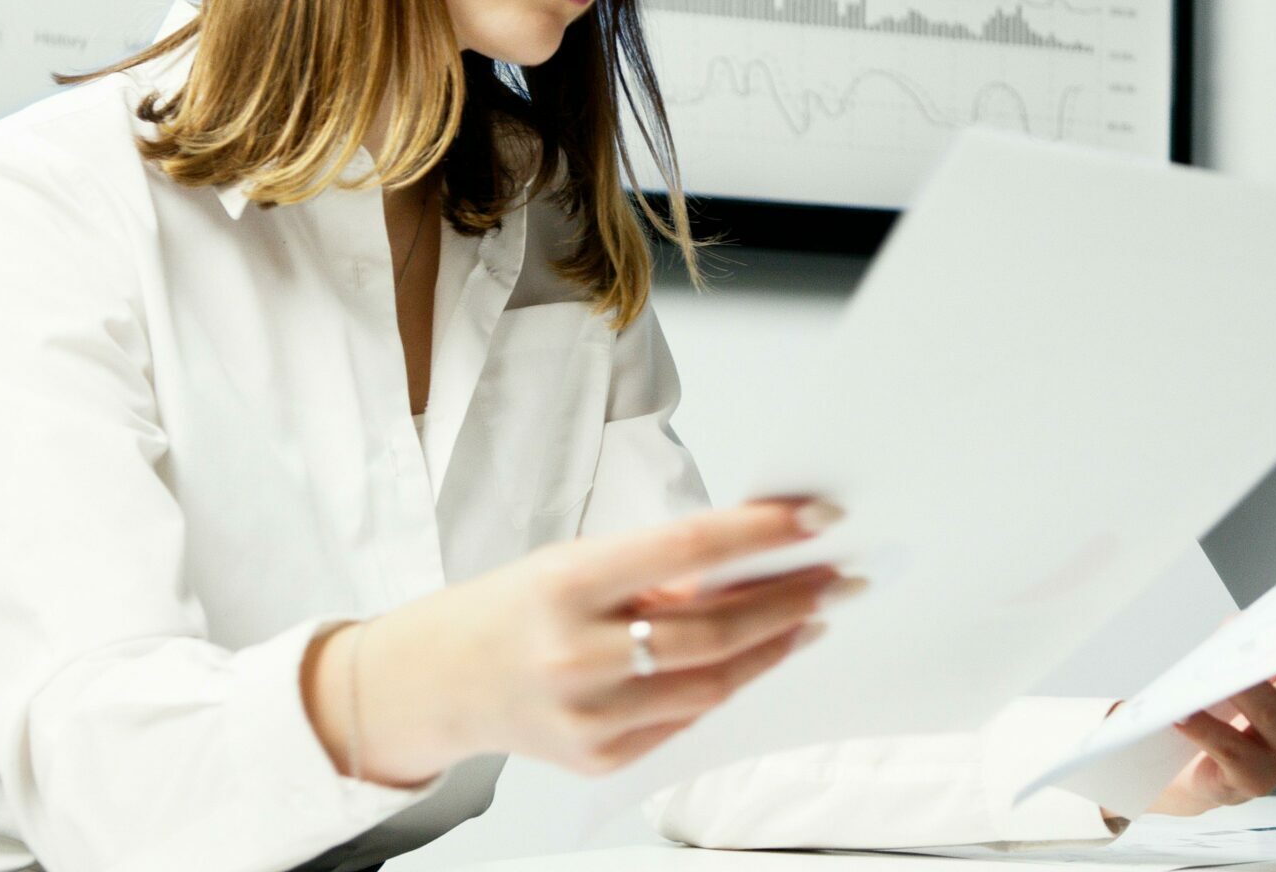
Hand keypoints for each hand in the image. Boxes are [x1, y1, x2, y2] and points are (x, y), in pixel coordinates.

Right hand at [304, 499, 845, 782]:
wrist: (437, 682)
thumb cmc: (509, 609)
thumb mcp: (570, 564)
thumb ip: (654, 570)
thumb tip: (752, 562)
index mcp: (566, 584)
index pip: (688, 550)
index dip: (761, 534)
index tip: (818, 518)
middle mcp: (576, 653)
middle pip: (714, 629)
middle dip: (788, 599)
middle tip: (838, 576)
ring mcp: (588, 716)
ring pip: (713, 684)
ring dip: (774, 647)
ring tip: (812, 615)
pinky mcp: (598, 758)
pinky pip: (683, 720)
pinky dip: (725, 686)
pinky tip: (755, 658)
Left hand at [1144, 638, 1275, 816]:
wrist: (1203, 762)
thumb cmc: (1229, 701)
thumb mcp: (1244, 656)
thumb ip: (1251, 632)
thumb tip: (1239, 624)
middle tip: (1264, 628)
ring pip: (1273, 713)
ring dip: (1242, 690)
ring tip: (1212, 673)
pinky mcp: (1258, 778)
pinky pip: (1232, 751)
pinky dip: (1205, 729)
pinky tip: (1183, 714)